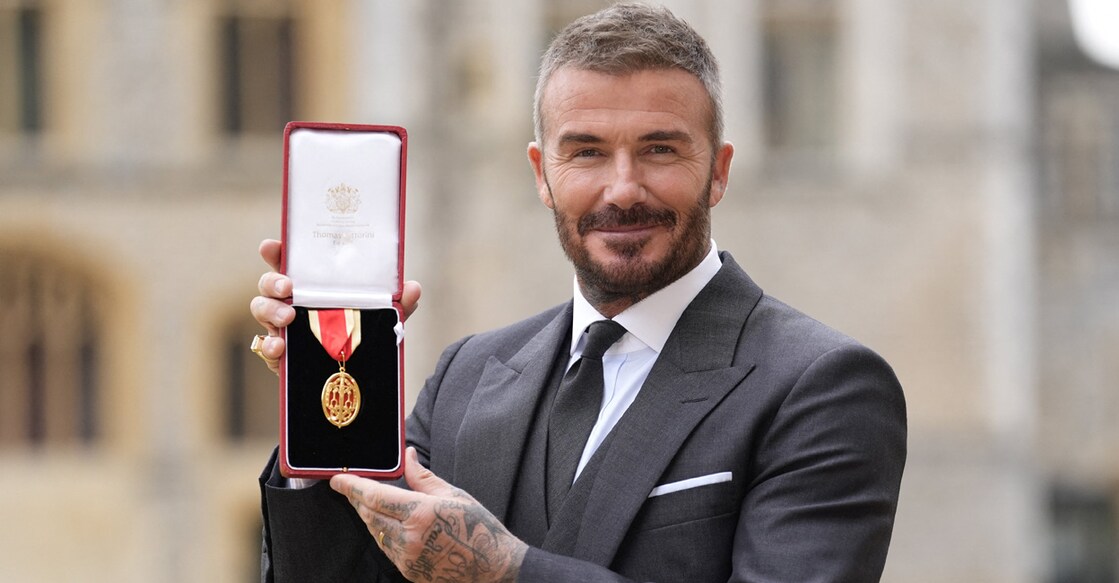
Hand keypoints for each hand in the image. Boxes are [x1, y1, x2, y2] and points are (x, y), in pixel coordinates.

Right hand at [250, 238, 422, 374]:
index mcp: (313, 286)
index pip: (290, 262)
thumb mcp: (383, 318)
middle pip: (268, 284)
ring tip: (287, 317)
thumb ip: (398, 304)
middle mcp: (291, 301)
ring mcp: (281, 327)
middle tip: (288, 287)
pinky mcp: (280, 355)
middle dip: (272, 281)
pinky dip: (269, 345)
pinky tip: (279, 346)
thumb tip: (413, 288)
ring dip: (270, 310)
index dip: (276, 251)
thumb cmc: (362, 335)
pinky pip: (265, 346)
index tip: (271, 246)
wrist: (358, 377)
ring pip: (261, 310)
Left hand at [331, 448, 526, 582]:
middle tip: (351, 487)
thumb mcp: (452, 495)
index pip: (374, 496)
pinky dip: (382, 534)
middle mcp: (408, 538)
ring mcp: (407, 558)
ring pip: (375, 533)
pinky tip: (388, 524)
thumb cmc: (478, 528)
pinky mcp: (409, 571)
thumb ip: (422, 477)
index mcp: (419, 514)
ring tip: (370, 503)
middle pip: (369, 515)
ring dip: (369, 517)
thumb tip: (408, 456)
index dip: (352, 486)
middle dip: (358, 499)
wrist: (492, 567)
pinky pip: (387, 548)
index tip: (337, 479)